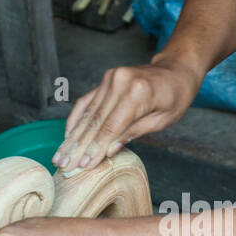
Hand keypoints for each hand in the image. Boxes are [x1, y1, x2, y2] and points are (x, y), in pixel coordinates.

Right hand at [53, 59, 199, 173]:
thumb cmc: (175, 97)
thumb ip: (133, 133)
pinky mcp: (106, 80)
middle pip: (95, 120)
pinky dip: (76, 120)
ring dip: (72, 137)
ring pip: (88, 113)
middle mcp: (120, 82)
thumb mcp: (162, 120)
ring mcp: (110, 79)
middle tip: (63, 165)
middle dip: (78, 146)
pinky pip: (87, 102)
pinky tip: (67, 137)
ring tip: (60, 156)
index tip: (83, 165)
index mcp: (138, 93)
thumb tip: (108, 152)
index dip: (96, 147)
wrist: (175, 70)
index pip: (111, 126)